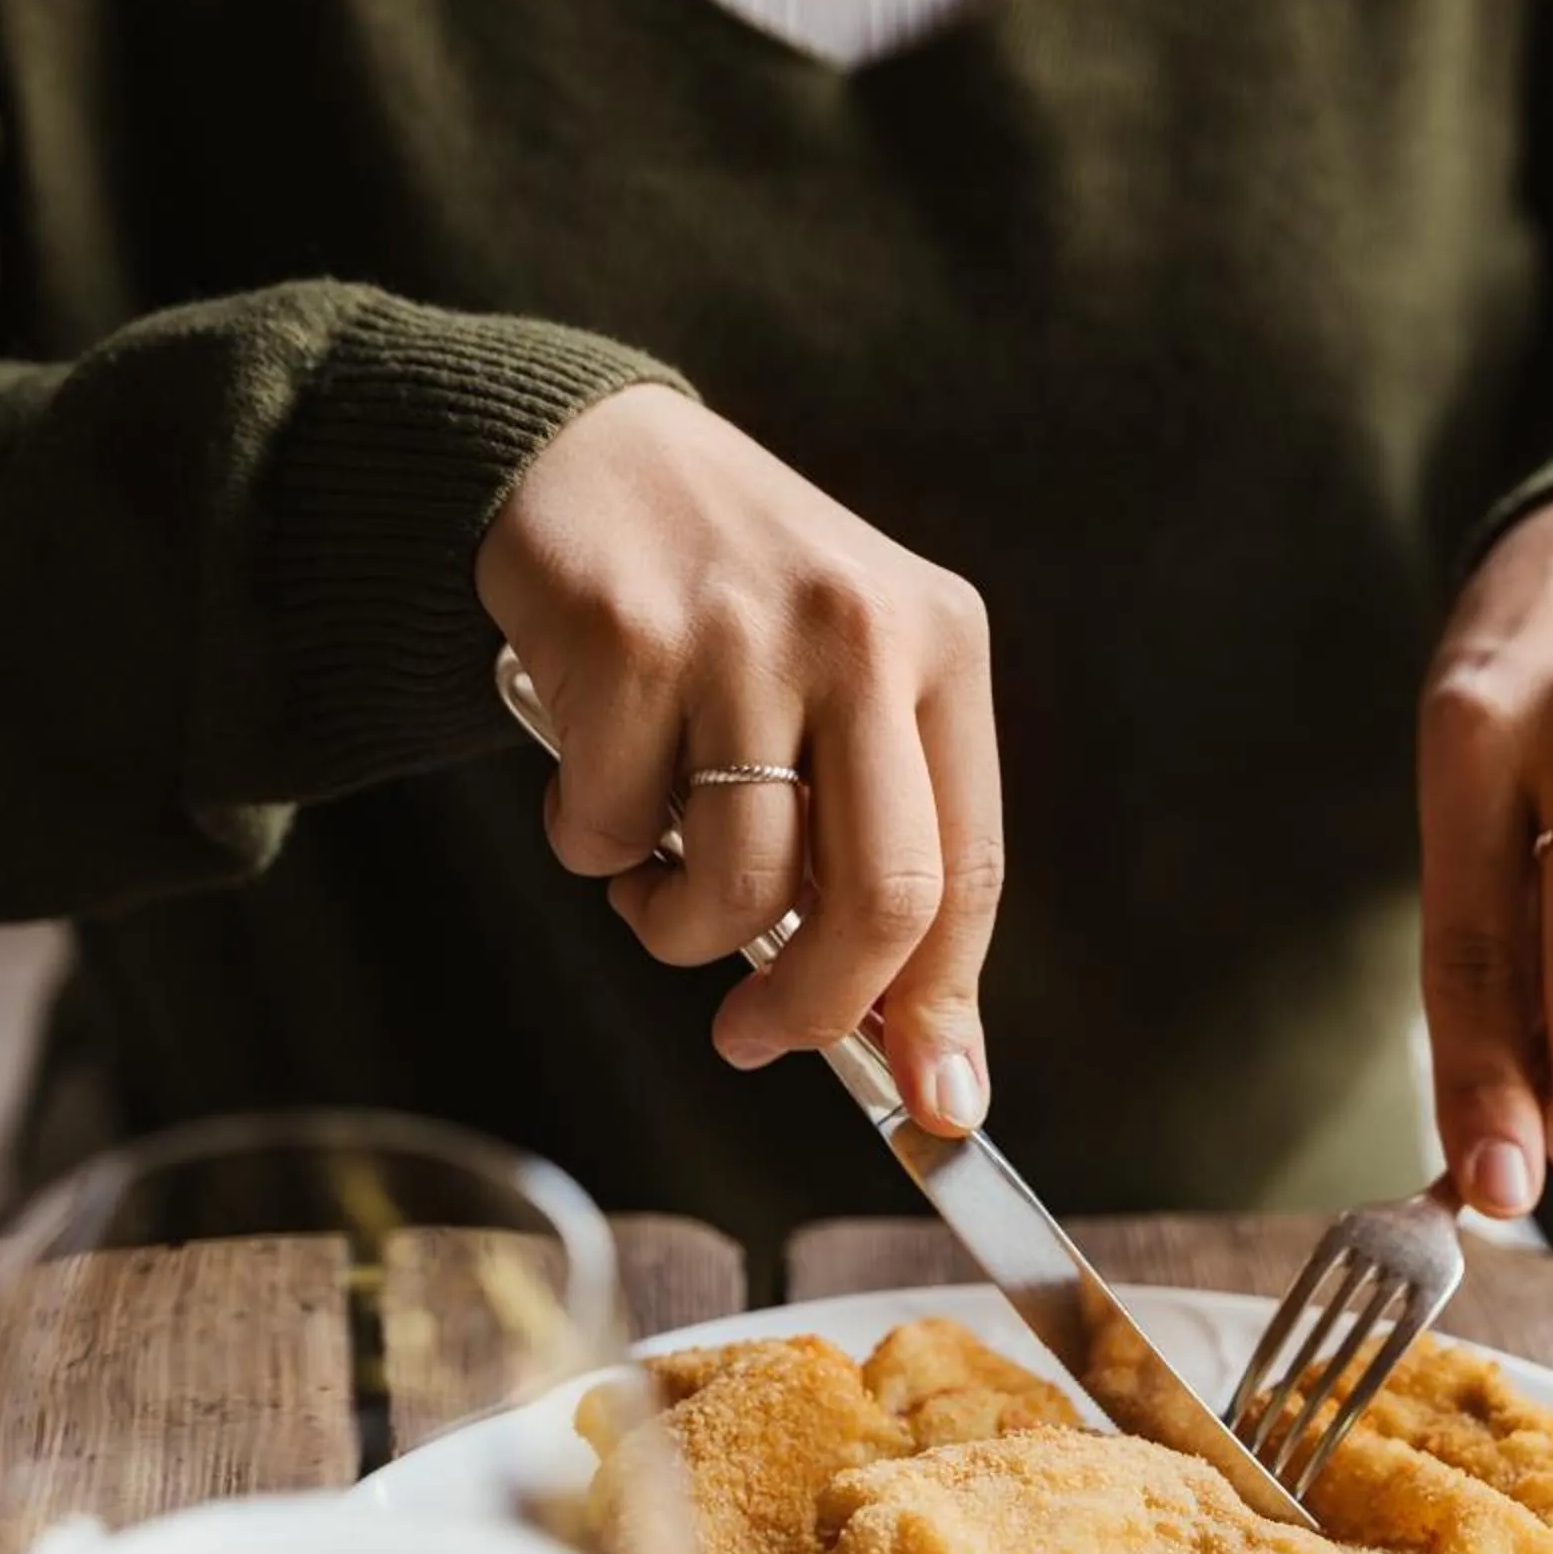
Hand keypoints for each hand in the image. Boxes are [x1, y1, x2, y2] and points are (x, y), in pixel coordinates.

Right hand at [475, 385, 1002, 1134]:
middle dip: (814, 1010)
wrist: (586, 449)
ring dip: (678, 926)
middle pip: (879, 899)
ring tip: (655, 874)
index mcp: (940, 647)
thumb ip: (876, 840)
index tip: (934, 1104)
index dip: (946, 1005)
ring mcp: (744, 636)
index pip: (966, 869)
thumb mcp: (841, 684)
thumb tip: (917, 1052)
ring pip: (734, 885)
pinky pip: (612, 832)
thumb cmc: (727, 605)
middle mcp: (861, 634)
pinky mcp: (628, 642)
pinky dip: (592, 846)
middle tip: (756, 1038)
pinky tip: (594, 776)